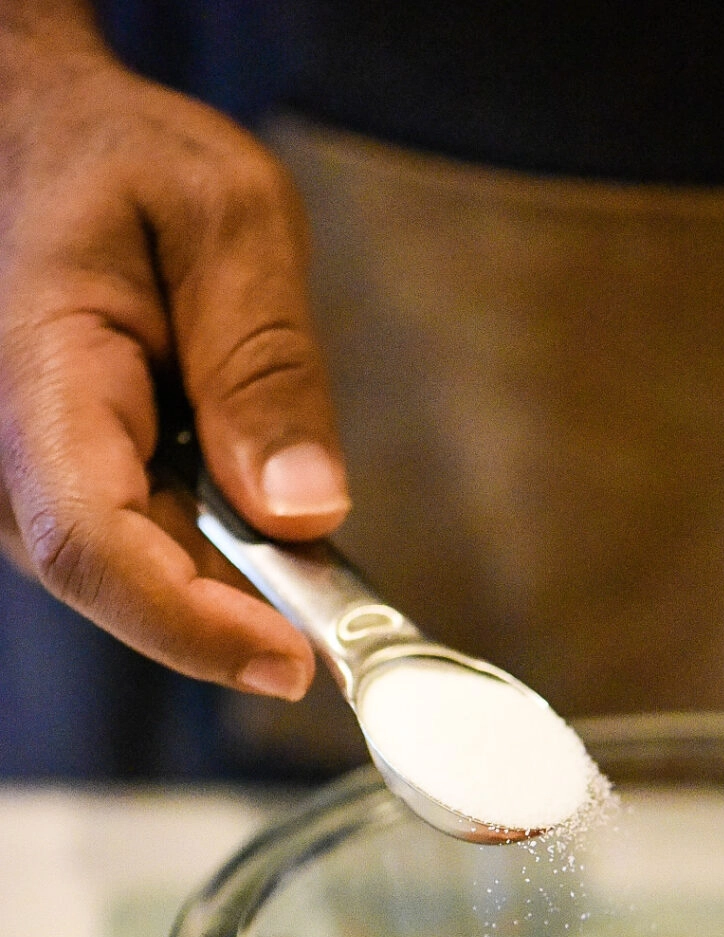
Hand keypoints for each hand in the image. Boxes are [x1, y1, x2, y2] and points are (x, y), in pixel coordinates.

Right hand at [0, 24, 348, 698]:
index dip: (192, 625)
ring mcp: (24, 480)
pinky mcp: (56, 491)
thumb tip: (304, 511)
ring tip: (297, 531)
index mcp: (39, 372)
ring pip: (131, 579)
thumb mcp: (229, 222)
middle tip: (348, 615)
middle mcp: (8, 451)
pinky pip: (136, 552)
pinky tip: (251, 511)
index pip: (91, 543)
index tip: (294, 662)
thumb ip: (264, 364)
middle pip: (119, 581)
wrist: (44, 146)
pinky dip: (209, 557)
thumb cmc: (126, 164)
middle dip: (237, 613)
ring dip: (227, 583)